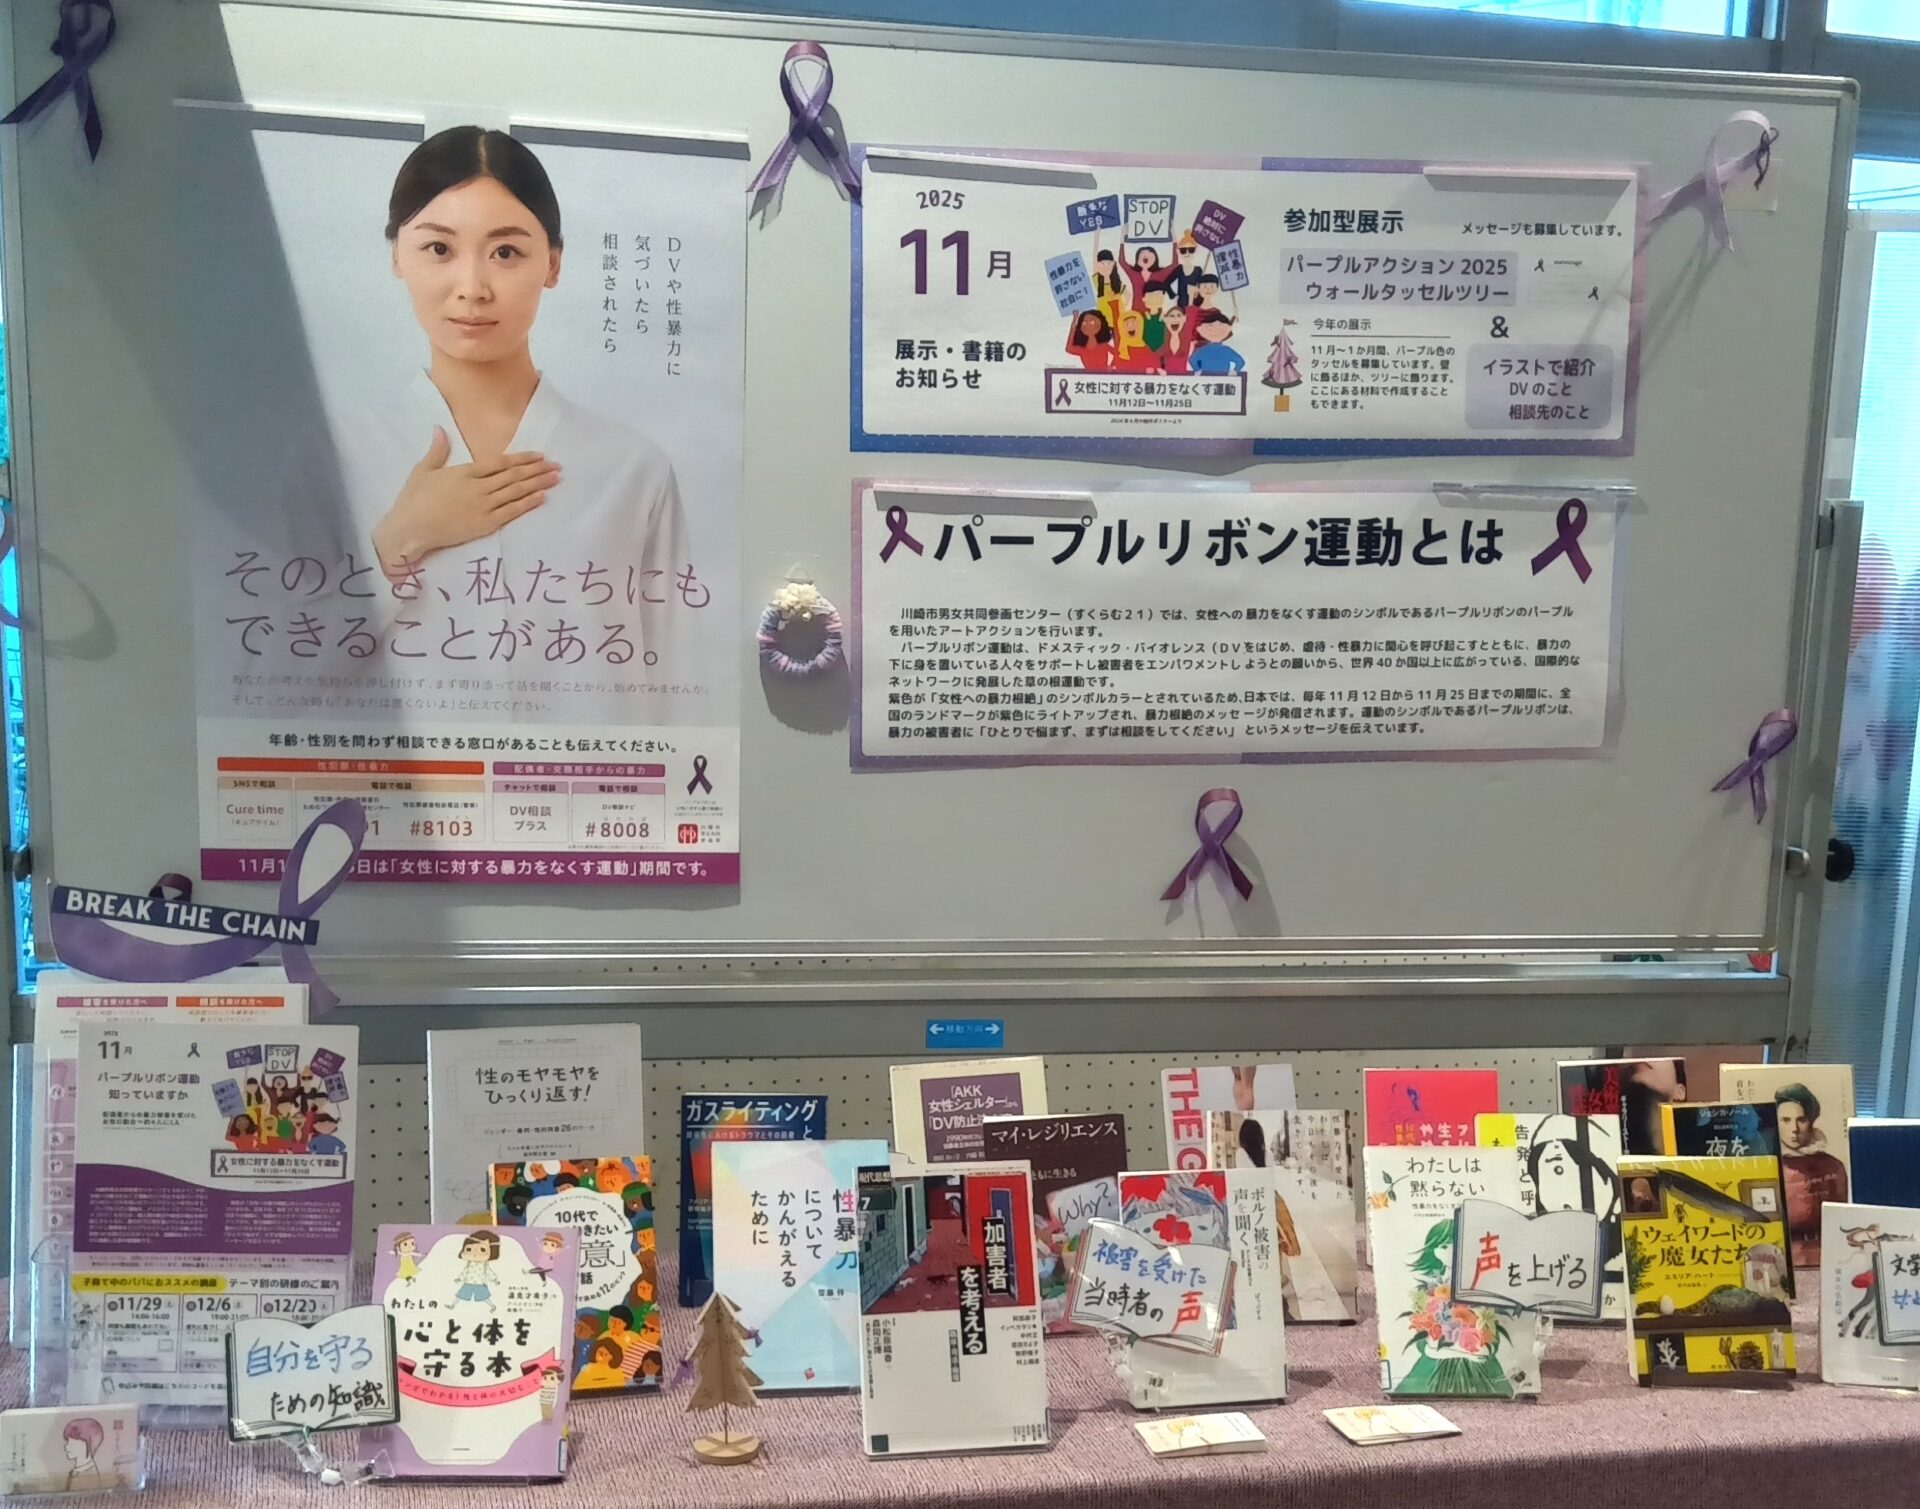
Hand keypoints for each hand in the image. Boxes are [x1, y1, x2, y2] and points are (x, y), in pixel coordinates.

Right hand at [372, 427, 559, 578]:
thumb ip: (437, 450)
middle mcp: (478, 486)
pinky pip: (511, 512)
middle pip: (513, 475)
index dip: (521, 458)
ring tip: (555, 478)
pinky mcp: (485, 524)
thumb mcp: (423, 470)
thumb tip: (440, 428)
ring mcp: (483, 505)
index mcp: (464, 471)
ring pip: (516, 491)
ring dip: (538, 484)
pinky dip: (528, 504)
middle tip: (557, 465)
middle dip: (537, 469)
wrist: (410, 528)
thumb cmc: (413, 500)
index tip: (538, 455)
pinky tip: (542, 497)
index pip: (500, 462)